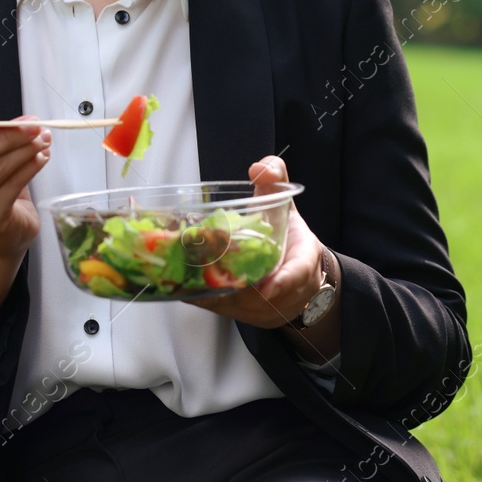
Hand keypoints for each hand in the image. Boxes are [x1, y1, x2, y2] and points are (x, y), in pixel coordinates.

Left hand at [185, 155, 326, 330]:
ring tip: (186, 273)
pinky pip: (220, 309)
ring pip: (236, 305)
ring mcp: (262, 307)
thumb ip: (275, 180)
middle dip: (233, 287)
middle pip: (257, 298)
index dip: (282, 282)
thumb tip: (259, 167)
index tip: (267, 287)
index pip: (296, 275)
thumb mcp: (286, 206)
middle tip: (206, 268)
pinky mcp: (242, 314)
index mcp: (301, 262)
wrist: (297, 277)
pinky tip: (180, 283)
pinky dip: (201, 297)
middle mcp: (283, 291)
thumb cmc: (288, 239)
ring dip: (212, 292)